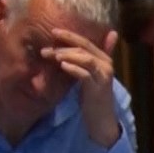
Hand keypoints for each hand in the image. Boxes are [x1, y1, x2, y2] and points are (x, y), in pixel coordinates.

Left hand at [46, 28, 121, 147]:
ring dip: (67, 55)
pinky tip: (62, 66)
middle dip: (65, 44)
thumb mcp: (88, 76)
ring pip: (85, 58)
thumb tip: (78, 49)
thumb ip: (84, 60)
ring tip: (52, 55)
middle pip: (85, 48)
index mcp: (104, 59)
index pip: (86, 42)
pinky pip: (85, 74)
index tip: (53, 32)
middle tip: (47, 45)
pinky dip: (73, 68)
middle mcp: (106, 65)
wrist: (102, 120)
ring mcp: (104, 76)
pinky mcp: (98, 88)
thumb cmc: (93, 98)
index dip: (70, 35)